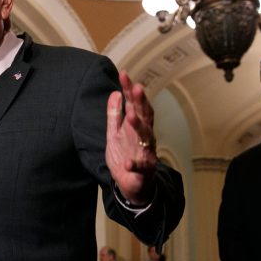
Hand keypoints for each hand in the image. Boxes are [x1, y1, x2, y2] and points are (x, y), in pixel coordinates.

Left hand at [106, 71, 156, 205]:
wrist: (132, 185)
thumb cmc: (125, 156)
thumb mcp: (115, 134)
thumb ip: (115, 115)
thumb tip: (115, 93)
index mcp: (136, 127)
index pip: (135, 105)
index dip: (129, 90)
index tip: (123, 75)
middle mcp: (144, 137)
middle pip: (144, 116)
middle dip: (140, 102)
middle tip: (136, 87)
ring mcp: (146, 153)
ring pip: (145, 138)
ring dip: (139, 126)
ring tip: (131, 115)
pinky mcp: (144, 171)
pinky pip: (140, 167)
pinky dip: (134, 165)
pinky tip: (127, 162)